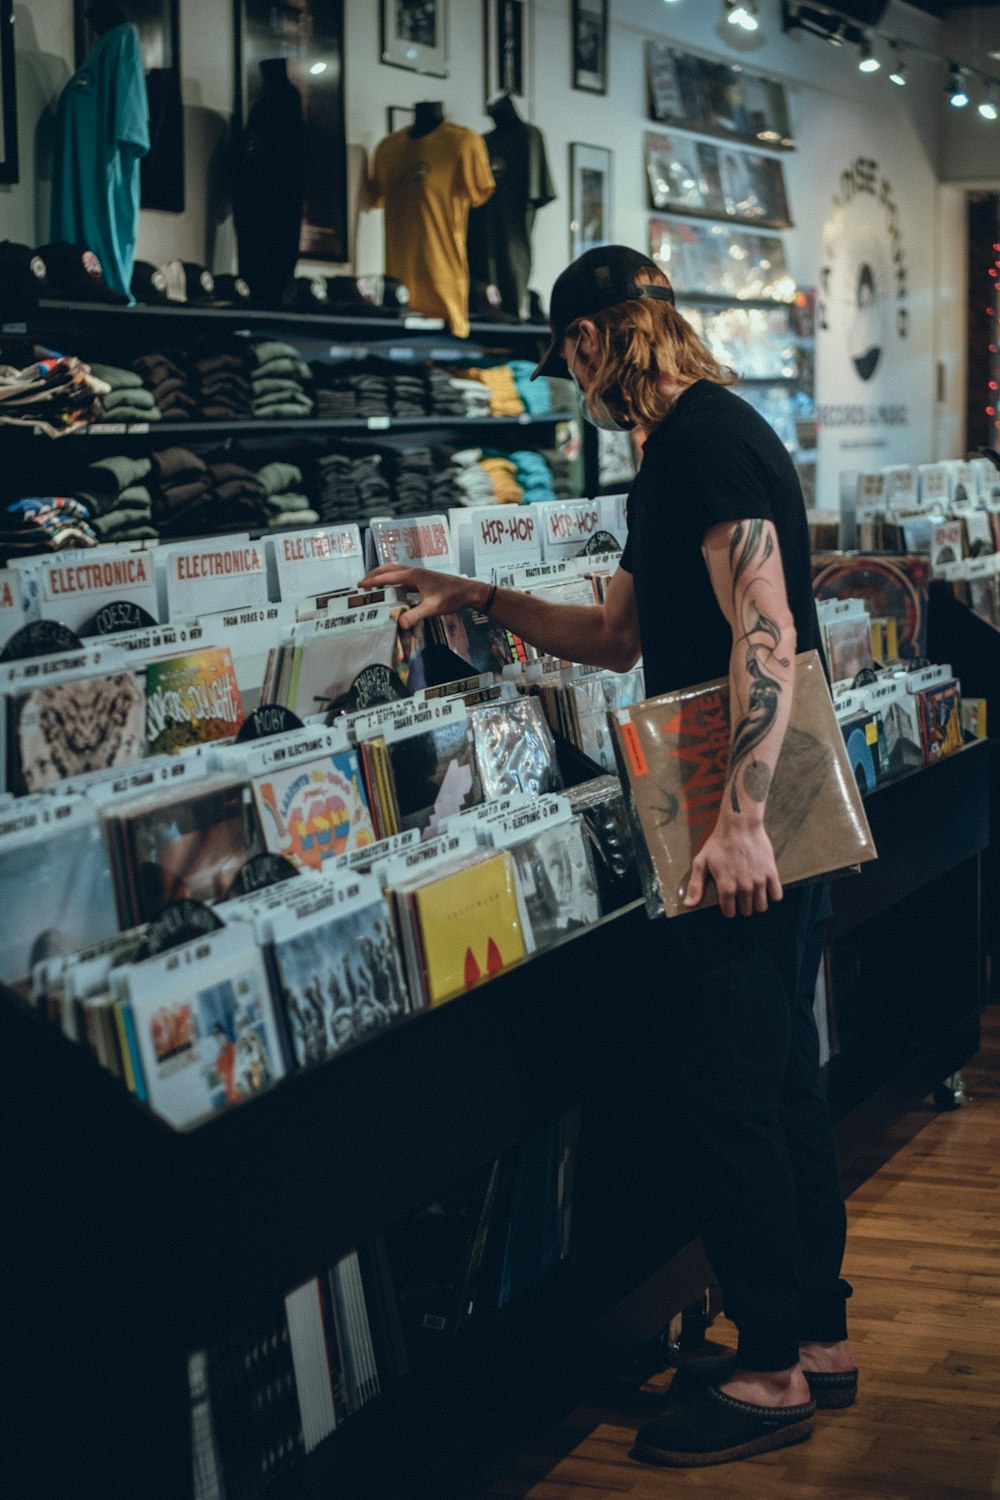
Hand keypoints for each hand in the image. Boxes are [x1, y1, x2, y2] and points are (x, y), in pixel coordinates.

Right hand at [358, 563, 483, 630]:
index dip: (372, 581)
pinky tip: (391, 590)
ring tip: (372, 584)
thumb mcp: (432, 607)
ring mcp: (418, 574)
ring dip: (382, 575)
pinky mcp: (422, 579)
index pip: (387, 576)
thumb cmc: (451, 597)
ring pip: (395, 571)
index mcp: (413, 575)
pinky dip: (392, 580)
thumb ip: (415, 615)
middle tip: (362, 583)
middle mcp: (413, 571)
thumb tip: (399, 623)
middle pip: (388, 568)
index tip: (360, 586)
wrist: (468, 591)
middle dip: (374, 574)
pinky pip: (402, 577)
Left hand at [682, 816, 781, 918]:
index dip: (728, 910)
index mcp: (726, 887)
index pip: (729, 912)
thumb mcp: (701, 862)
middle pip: (746, 911)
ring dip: (756, 904)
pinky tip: (766, 889)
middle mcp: (744, 887)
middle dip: (742, 907)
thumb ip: (695, 886)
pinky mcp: (771, 873)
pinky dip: (772, 896)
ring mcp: (759, 881)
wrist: (740, 826)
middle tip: (740, 898)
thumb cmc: (718, 843)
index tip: (728, 903)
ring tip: (752, 896)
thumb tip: (688, 905)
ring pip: (761, 907)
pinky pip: (777, 895)